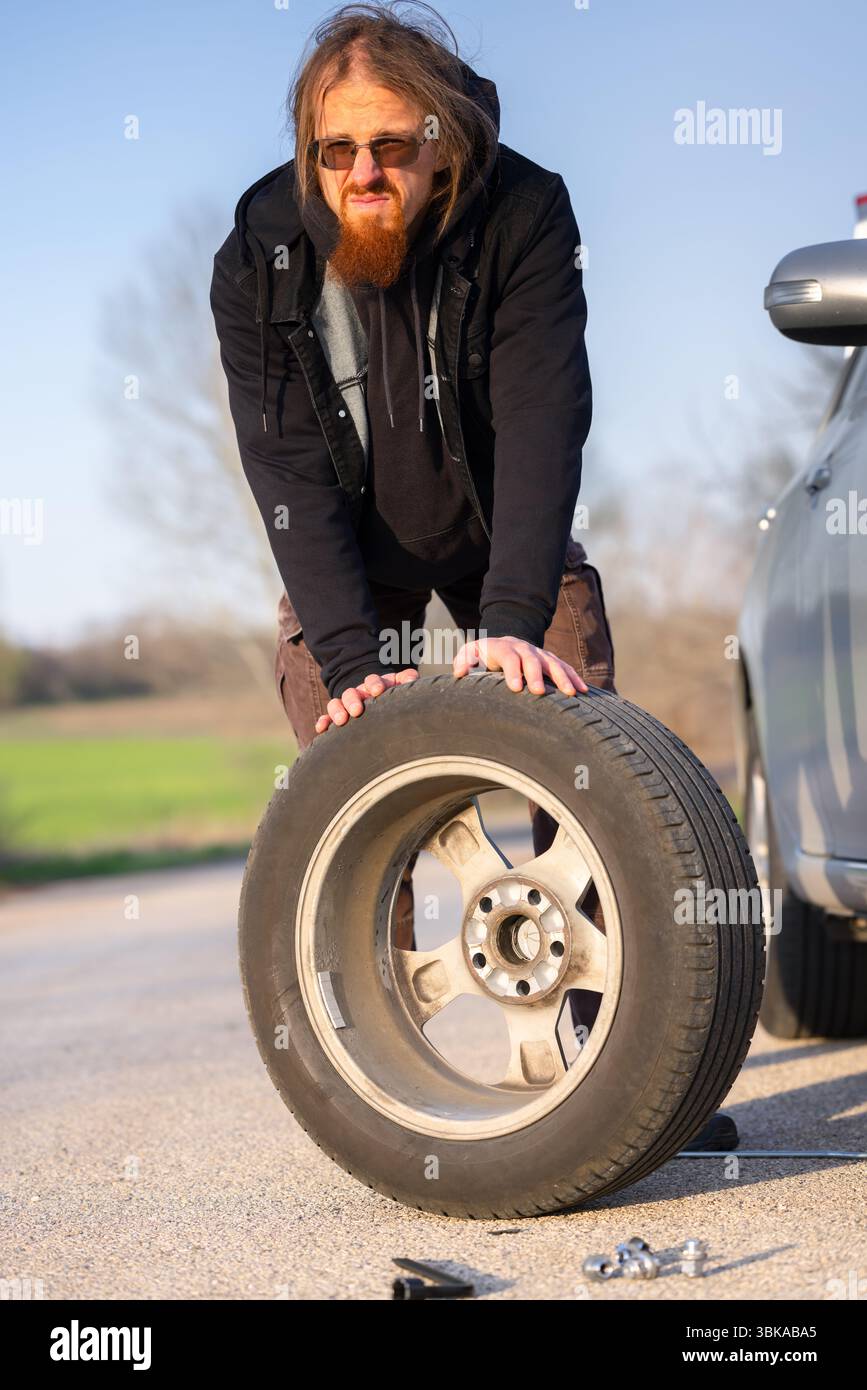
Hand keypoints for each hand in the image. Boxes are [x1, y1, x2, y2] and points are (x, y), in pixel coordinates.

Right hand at [314, 669, 418, 733]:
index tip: (378, 690)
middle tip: (357, 710)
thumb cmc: (393, 696)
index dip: (374, 683)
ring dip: (337, 711)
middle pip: (351, 693)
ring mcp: (346, 706)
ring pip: (336, 704)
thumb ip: (407, 679)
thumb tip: (411, 678)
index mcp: (374, 686)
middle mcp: (358, 694)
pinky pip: (327, 719)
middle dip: (352, 700)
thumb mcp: (400, 685)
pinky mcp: (339, 719)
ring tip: (341, 720)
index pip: (372, 681)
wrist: (381, 703)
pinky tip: (321, 728)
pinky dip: (323, 722)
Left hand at [453, 636, 588, 695]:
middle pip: (532, 659)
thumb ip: (464, 660)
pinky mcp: (551, 661)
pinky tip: (582, 691)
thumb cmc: (484, 654)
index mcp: (503, 648)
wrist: (505, 643)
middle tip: (539, 692)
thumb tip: (459, 672)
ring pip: (553, 663)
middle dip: (537, 675)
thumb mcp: (471, 653)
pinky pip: (565, 668)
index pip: (509, 657)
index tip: (516, 688)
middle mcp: (524, 648)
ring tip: (570, 694)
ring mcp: (540, 654)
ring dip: (562, 678)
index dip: (513, 671)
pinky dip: (574, 678)